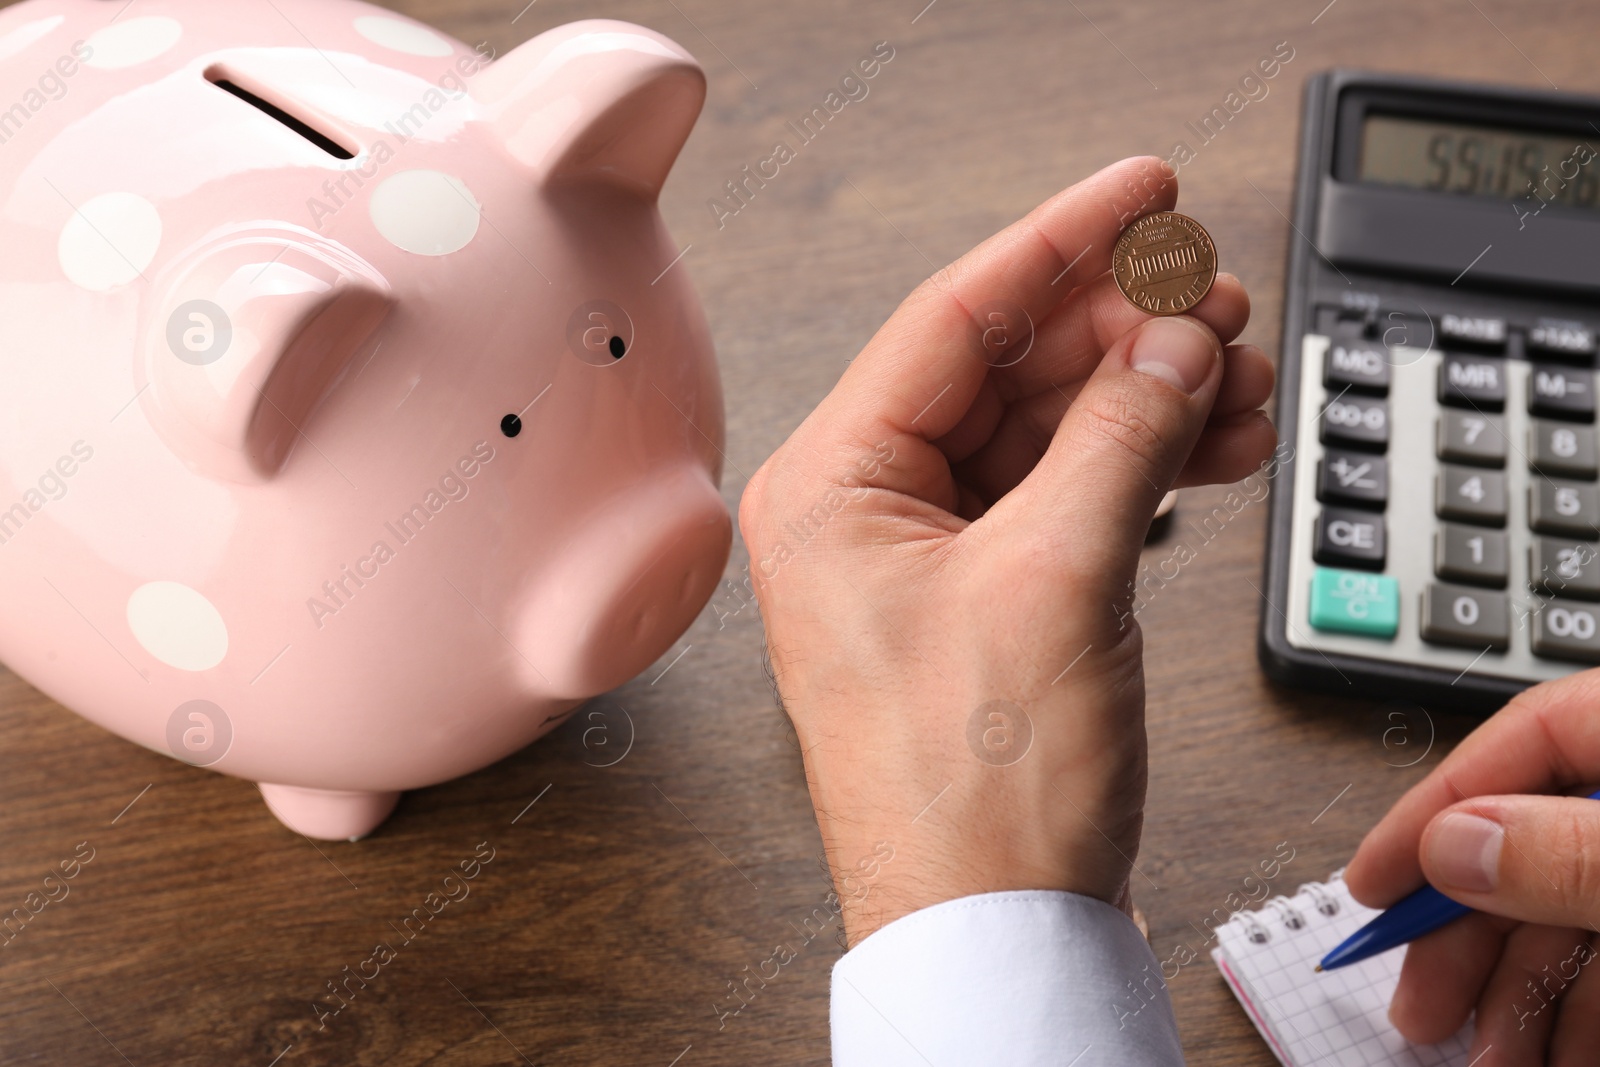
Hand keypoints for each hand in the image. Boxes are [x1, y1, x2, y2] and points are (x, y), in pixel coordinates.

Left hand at [738, 157, 1274, 944]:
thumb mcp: (1057, 582)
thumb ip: (1118, 439)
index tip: (1142, 198)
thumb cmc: (972, 796)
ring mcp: (921, 559)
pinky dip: (1135, 466)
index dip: (1060, 246)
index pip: (951, 319)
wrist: (992, 931)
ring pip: (1042, 430)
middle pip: (1001, 369)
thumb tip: (1171, 348)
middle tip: (1214, 304)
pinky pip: (1058, 494)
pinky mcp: (979, 600)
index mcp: (830, 490)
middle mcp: (861, 514)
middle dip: (1120, 332)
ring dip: (1142, 398)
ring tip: (1236, 382)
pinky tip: (1205, 445)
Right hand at [1346, 669, 1599, 1064]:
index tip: (1372, 885)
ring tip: (1494, 1059)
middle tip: (1421, 1004)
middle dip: (1471, 937)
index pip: (1524, 738)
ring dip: (1523, 994)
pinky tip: (1561, 1053)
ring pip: (1577, 911)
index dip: (1434, 813)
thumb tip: (1455, 847)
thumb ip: (1567, 852)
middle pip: (1538, 842)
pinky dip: (1584, 1008)